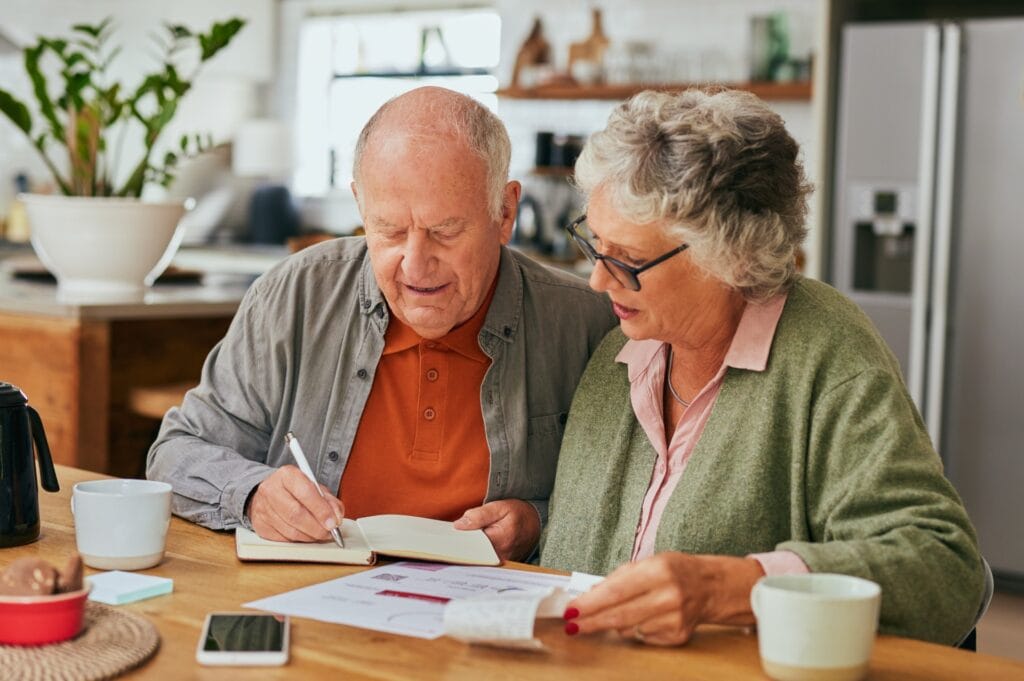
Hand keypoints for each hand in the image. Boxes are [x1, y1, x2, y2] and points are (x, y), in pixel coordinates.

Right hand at [247, 465, 344, 542]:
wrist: (269, 493)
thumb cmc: (294, 490)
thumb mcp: (314, 487)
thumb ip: (329, 500)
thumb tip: (336, 517)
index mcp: (287, 475)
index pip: (305, 493)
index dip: (321, 510)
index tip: (333, 522)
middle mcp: (271, 490)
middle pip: (296, 514)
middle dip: (317, 527)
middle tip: (329, 532)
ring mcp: (263, 508)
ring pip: (290, 530)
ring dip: (310, 536)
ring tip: (320, 534)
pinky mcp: (260, 525)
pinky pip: (283, 539)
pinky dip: (298, 540)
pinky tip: (305, 535)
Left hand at [453, 499, 540, 561]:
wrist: (538, 523)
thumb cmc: (519, 513)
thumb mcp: (500, 507)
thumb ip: (479, 515)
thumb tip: (459, 525)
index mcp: (498, 540)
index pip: (470, 546)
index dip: (457, 542)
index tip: (446, 539)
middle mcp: (500, 556)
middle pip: (472, 554)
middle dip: (460, 547)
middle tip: (448, 540)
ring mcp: (501, 562)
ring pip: (476, 559)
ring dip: (466, 551)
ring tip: (456, 542)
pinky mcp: (501, 564)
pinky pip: (483, 560)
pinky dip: (474, 553)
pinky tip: (468, 546)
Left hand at [564, 553, 763, 645]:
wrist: (711, 586)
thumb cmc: (676, 570)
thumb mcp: (649, 563)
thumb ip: (620, 578)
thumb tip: (590, 596)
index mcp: (658, 570)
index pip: (616, 591)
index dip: (590, 603)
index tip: (572, 611)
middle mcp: (668, 595)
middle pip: (620, 615)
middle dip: (592, 622)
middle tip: (573, 626)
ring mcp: (675, 618)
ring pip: (629, 628)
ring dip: (613, 624)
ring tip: (610, 616)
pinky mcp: (678, 635)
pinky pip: (643, 636)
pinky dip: (635, 629)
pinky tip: (643, 617)